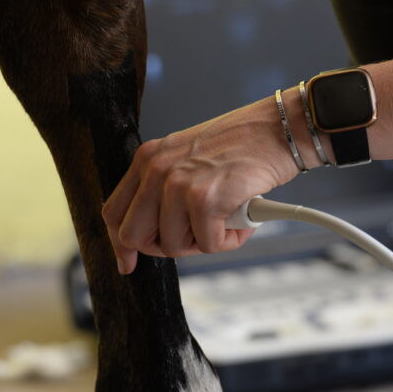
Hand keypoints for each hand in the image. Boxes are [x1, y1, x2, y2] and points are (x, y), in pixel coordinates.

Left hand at [102, 95, 300, 273]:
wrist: (278, 129)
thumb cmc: (242, 145)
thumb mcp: (187, 157)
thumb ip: (164, 188)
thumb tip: (152, 231)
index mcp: (148, 158)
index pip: (114, 211)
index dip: (120, 244)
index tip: (126, 262)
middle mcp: (156, 169)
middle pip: (134, 235)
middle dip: (165, 247)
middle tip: (196, 237)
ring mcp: (179, 184)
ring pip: (172, 246)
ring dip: (204, 242)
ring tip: (226, 219)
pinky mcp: (205, 199)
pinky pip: (207, 245)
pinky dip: (229, 240)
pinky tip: (242, 218)